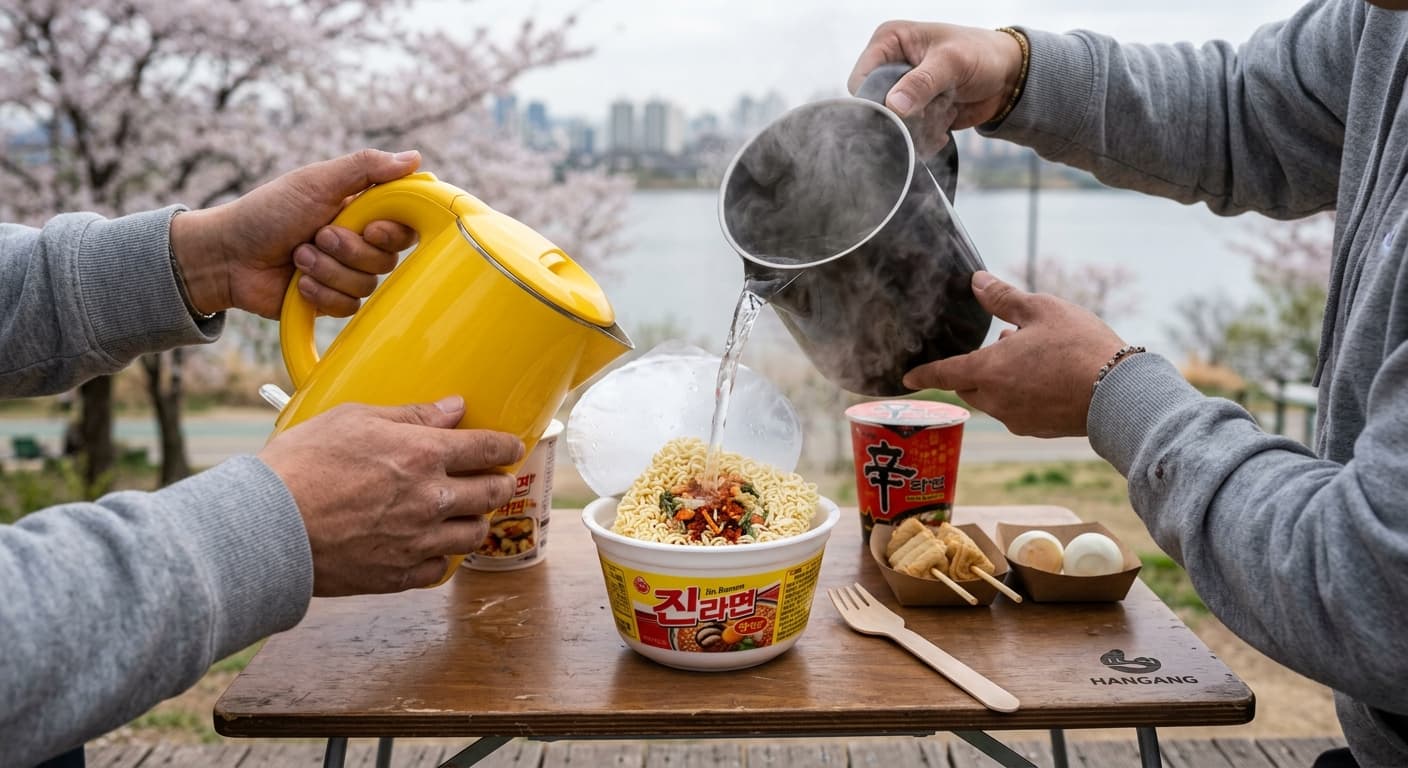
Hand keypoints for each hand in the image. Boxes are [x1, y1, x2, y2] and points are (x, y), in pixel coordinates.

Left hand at [169, 148, 422, 318]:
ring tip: (298, 257)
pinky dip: (321, 293)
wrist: (229, 256)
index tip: (371, 228)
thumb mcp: (317, 181)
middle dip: (348, 250)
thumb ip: (366, 168)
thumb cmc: (268, 211)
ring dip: (327, 270)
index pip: (403, 225)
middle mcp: (358, 243)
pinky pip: (348, 306)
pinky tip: (298, 283)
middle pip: (386, 258)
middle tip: (317, 235)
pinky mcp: (332, 300)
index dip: (392, 232)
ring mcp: (346, 273)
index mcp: (361, 211)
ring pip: (366, 284)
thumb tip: (415, 158)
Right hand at [257, 395, 525, 595]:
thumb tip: (452, 407)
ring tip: (468, 513)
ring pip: (474, 535)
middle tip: (497, 479)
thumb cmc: (301, 464)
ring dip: (477, 521)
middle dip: (501, 483)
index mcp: (424, 455)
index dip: (507, 446)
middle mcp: (432, 500)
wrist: (266, 527)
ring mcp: (418, 541)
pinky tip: (434, 546)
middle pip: (492, 493)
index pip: (489, 449)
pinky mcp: (398, 574)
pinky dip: (443, 557)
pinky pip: (440, 569)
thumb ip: (410, 415)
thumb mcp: (353, 419)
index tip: (512, 446)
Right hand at [848, 22, 1024, 130]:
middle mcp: (891, 65)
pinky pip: (909, 135)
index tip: (898, 110)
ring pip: (894, 124)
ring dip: (921, 125)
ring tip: (946, 108)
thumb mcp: (951, 63)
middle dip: (904, 115)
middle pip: (876, 106)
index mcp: (890, 41)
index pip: (861, 78)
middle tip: (932, 110)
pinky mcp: (914, 111)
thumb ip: (921, 83)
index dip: (874, 98)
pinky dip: (928, 134)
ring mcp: (902, 90)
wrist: (1008, 77)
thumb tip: (893, 105)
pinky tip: (947, 121)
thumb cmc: (981, 54)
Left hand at [902, 272, 1125, 436]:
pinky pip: (1014, 411)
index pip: (944, 373)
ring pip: (991, 399)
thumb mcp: (1041, 310)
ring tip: (1025, 356)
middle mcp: (995, 400)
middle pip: (967, 386)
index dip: (924, 373)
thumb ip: (1003, 298)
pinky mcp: (1036, 429)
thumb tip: (976, 281)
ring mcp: (1016, 419)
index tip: (908, 378)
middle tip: (997, 346)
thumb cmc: (1079, 346)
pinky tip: (1042, 377)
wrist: (1119, 394)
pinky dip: (1016, 395)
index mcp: (988, 370)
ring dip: (996, 380)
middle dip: (971, 370)